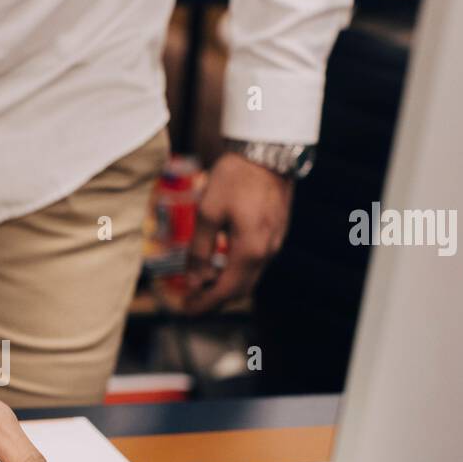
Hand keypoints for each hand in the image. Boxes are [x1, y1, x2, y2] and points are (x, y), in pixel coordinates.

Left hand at [182, 152, 294, 314]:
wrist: (268, 150)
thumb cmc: (235, 178)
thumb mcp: (207, 212)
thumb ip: (200, 250)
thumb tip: (193, 281)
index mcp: (250, 250)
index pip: (225, 291)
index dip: (204, 304)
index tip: (185, 311)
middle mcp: (268, 252)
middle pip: (240, 289)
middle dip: (214, 298)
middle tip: (190, 300)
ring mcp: (275, 242)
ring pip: (250, 277)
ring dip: (225, 284)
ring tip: (200, 280)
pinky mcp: (277, 232)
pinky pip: (256, 261)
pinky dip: (237, 269)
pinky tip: (220, 261)